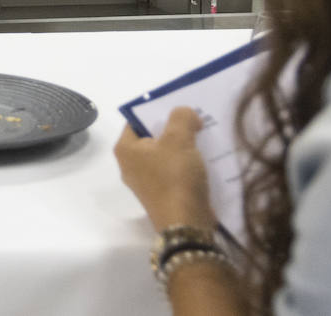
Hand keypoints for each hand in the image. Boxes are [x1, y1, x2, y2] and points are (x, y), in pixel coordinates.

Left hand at [113, 107, 216, 231]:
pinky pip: (174, 171)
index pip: (137, 119)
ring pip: (166, 154)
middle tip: (196, 119)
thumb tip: (185, 114)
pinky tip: (205, 158)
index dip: (158, 110)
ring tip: (204, 136)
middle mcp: (130, 165)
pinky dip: (187, 163)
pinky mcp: (163, 194)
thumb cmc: (175, 177)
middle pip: (153, 136)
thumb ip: (181, 117)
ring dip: (183, 146)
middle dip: (173, 127)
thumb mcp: (178, 139)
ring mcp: (146, 182)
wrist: (187, 224)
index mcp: (125, 149)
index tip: (180, 106)